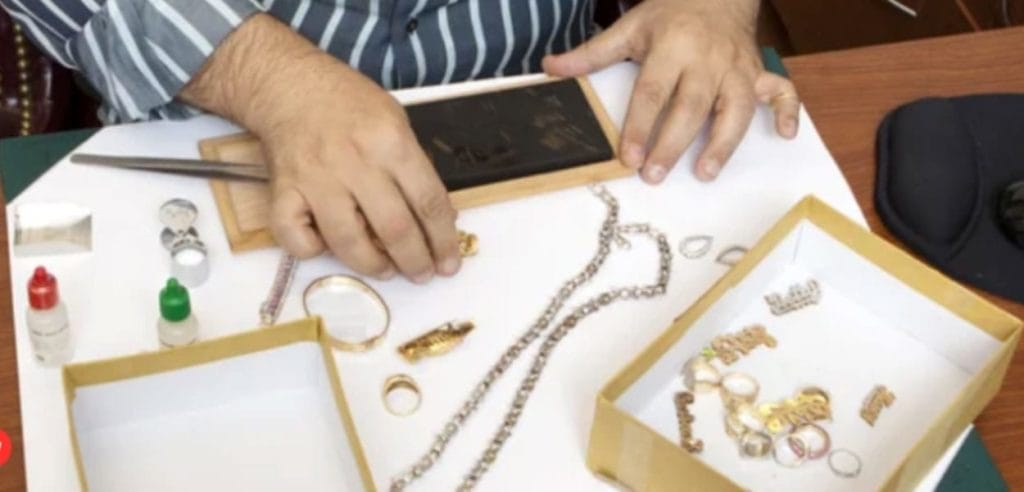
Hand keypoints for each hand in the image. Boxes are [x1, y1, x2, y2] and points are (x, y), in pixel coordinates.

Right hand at [182, 14, 458, 281]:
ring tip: (387, 270)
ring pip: (348, 242)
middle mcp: (355, 162)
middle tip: (423, 274)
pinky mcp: (282, 191)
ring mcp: (316, 179)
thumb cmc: (349, 103)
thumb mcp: (396, 121)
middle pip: (395, 228)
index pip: (428, 202)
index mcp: (391, 142)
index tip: (449, 263)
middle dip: (416, 262)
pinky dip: (312, 251)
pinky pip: (297, 239)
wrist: (289, 85)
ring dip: (373, 265)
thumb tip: (436, 217)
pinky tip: (327, 246)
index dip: (444, 239)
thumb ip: (413, 167)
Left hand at [543, 0, 799, 183]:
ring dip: (724, 141)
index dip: (640, 124)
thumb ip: (592, 54)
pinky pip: (782, 91)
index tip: (628, 156)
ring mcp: (737, 67)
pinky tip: (785, 136)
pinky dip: (788, 112)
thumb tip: (549, 70)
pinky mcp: (758, 72)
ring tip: (705, 172)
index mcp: (672, 47)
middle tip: (655, 175)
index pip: (653, 91)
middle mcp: (708, 60)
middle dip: (674, 142)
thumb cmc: (670, 14)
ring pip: (737, 107)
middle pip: (692, 106)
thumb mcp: (629, 27)